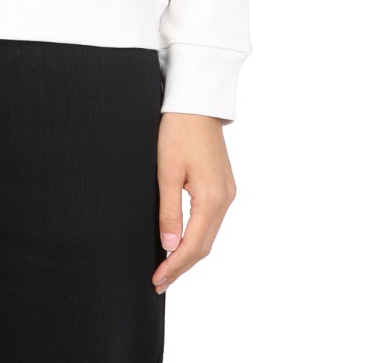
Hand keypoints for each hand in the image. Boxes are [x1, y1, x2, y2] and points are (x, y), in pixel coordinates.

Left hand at [152, 112, 236, 294]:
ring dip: (189, 253)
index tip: (157, 279)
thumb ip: (169, 210)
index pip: (193, 245)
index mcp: (212, 198)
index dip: (175, 266)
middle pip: (204, 245)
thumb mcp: (166, 170)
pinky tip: (181, 242)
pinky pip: (211, 221)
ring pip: (209, 235)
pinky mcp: (224, 186)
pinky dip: (196, 237)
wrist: (196, 104)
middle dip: (181, 266)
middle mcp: (225, 200)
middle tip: (159, 282)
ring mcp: (227, 193)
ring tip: (167, 268)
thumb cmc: (178, 131)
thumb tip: (169, 245)